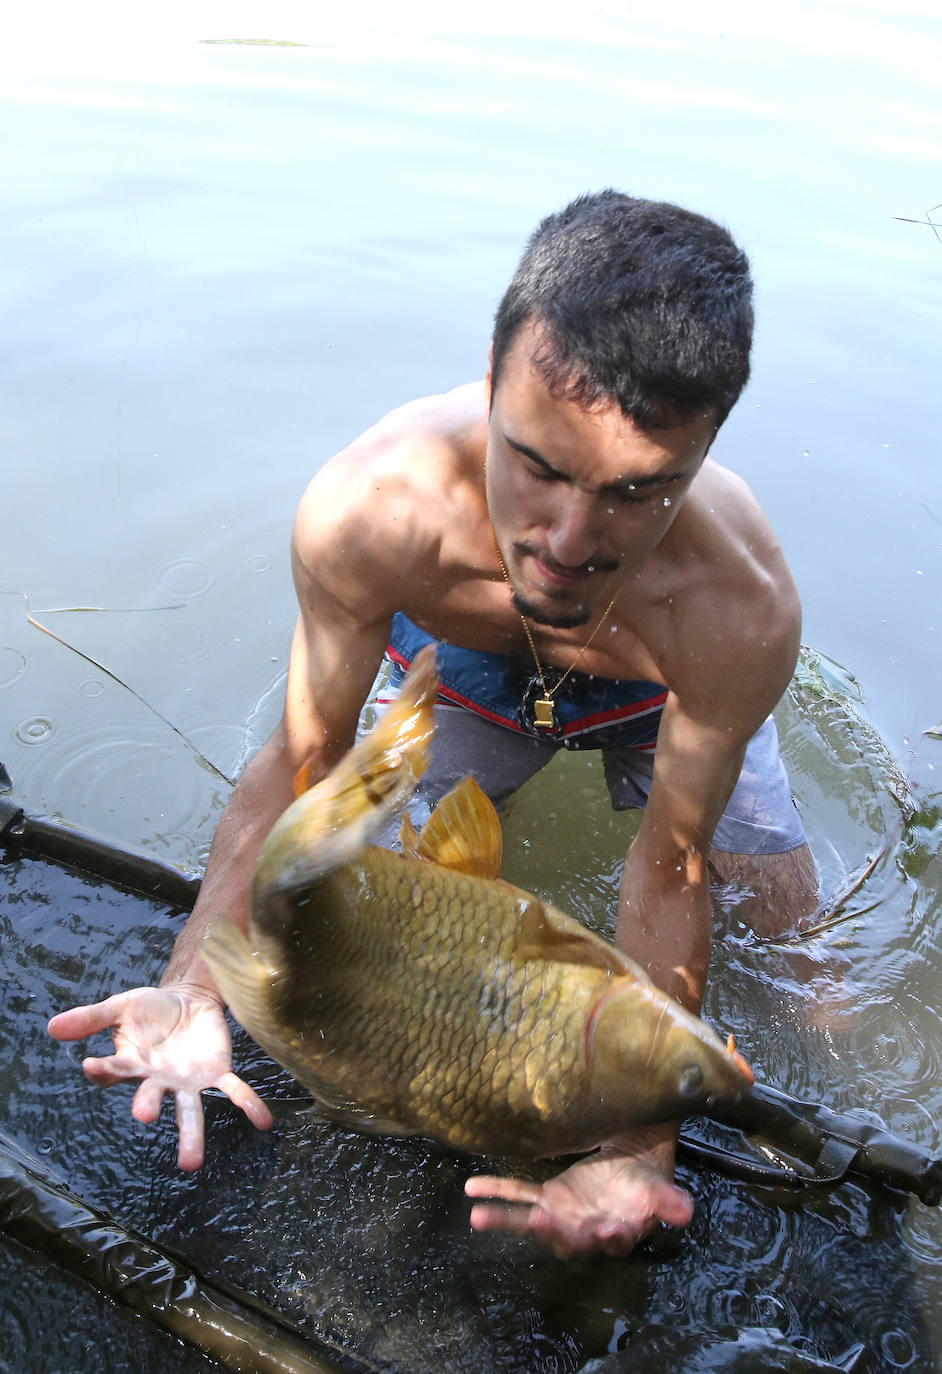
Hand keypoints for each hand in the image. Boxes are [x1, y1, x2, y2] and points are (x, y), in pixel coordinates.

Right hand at [47, 985, 272, 1169]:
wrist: (188, 999)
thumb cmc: (150, 1008)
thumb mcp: (120, 1006)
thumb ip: (91, 1018)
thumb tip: (51, 1027)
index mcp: (130, 1065)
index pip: (112, 1071)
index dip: (103, 1069)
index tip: (92, 1065)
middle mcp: (158, 1082)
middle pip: (151, 1100)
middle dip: (148, 1107)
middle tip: (143, 1116)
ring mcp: (188, 1083)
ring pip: (191, 1111)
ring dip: (192, 1135)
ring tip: (191, 1164)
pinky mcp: (216, 1073)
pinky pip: (234, 1091)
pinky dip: (249, 1105)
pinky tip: (264, 1122)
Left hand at [465, 1145, 693, 1258]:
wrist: (632, 1166)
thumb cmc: (647, 1185)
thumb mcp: (663, 1192)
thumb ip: (671, 1204)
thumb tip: (686, 1212)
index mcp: (618, 1233)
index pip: (614, 1239)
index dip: (609, 1236)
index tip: (606, 1228)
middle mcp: (585, 1232)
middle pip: (566, 1238)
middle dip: (550, 1233)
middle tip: (539, 1222)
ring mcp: (563, 1215)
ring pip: (532, 1220)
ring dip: (506, 1218)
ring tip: (478, 1216)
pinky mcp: (549, 1197)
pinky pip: (520, 1195)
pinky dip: (497, 1192)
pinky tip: (472, 1190)